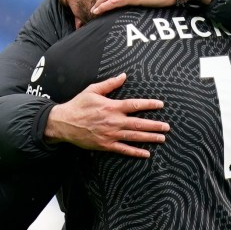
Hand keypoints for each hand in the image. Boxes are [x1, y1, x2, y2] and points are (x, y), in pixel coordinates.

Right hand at [43, 73, 168, 157]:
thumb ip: (110, 84)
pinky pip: (124, 149)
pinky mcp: (106, 145)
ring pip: (134, 137)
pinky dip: (135, 152)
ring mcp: (111, 134)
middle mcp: (114, 121)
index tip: (160, 104)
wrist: (64, 123)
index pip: (135, 105)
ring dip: (149, 138)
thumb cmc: (78, 105)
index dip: (149, 104)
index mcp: (112, 107)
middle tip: (167, 127)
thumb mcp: (92, 90)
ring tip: (162, 138)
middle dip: (154, 125)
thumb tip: (123, 76)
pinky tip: (146, 153)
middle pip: (139, 124)